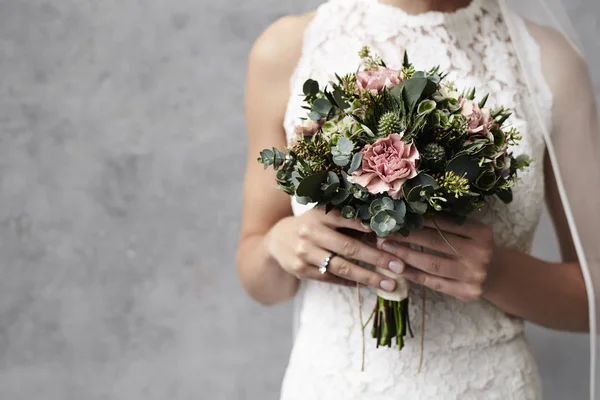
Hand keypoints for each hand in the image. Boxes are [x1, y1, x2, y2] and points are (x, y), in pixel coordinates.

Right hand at [265, 208, 403, 292]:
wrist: (277, 240)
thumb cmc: (311, 226)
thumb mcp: (324, 216)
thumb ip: (348, 221)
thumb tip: (383, 231)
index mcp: (319, 215)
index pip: (348, 220)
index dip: (369, 228)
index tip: (392, 236)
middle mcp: (310, 233)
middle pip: (349, 247)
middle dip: (377, 258)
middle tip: (399, 266)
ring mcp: (304, 253)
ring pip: (341, 267)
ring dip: (368, 277)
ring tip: (390, 284)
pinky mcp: (301, 271)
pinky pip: (331, 278)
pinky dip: (350, 282)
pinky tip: (368, 285)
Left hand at [377, 217, 495, 301]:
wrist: (497, 274)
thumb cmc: (474, 246)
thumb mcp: (470, 230)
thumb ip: (448, 223)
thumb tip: (410, 211)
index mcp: (481, 232)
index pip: (445, 223)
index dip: (419, 219)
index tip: (397, 215)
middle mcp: (479, 253)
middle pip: (435, 242)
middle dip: (407, 236)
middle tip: (384, 231)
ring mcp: (473, 274)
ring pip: (431, 263)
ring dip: (405, 255)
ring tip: (386, 247)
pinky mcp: (465, 292)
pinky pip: (432, 282)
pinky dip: (412, 274)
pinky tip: (397, 267)